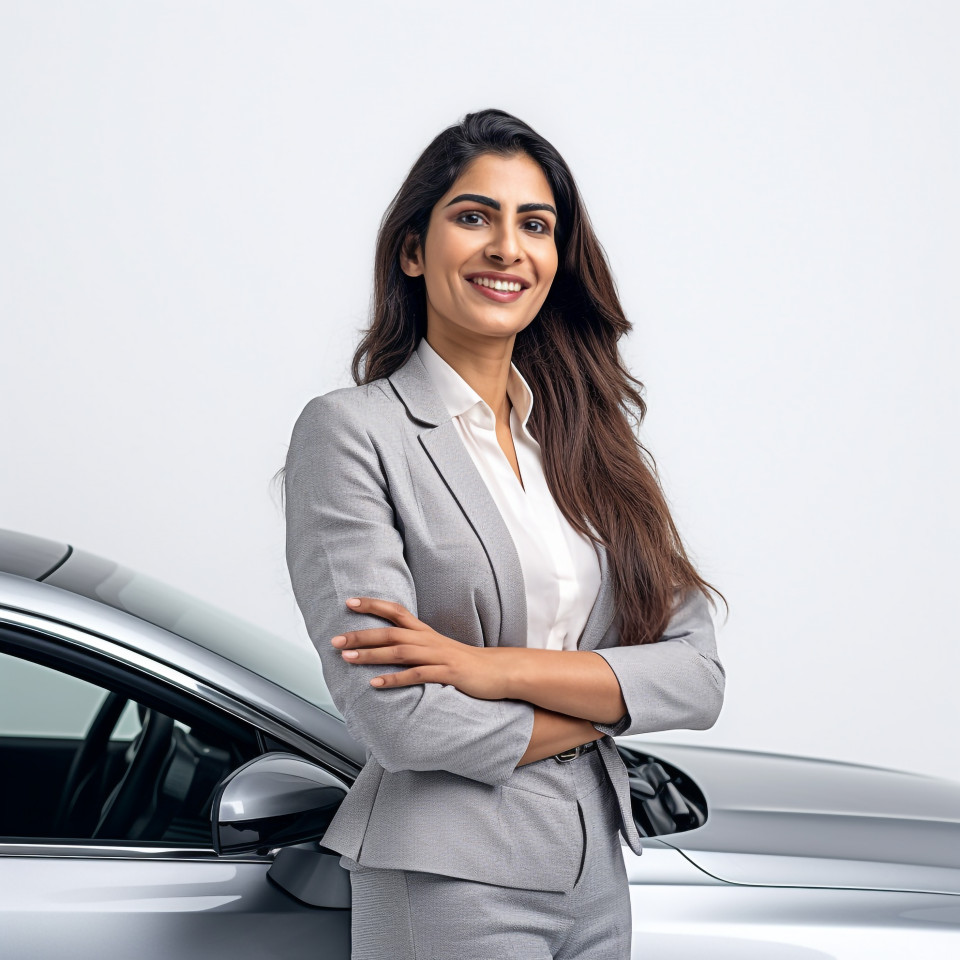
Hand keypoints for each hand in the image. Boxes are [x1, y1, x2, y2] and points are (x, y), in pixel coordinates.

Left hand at [332, 597, 508, 699]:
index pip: (395, 611)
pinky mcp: (447, 673)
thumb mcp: (436, 649)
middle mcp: (428, 640)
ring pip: (399, 652)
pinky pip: (417, 675)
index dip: (373, 605)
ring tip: (347, 658)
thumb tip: (386, 647)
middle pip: (390, 632)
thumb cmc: (464, 663)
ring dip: (371, 655)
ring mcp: (438, 656)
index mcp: (424, 632)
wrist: (498, 672)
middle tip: (334, 640)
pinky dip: (394, 679)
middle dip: (361, 634)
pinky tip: (376, 684)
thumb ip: (413, 646)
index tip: (349, 602)